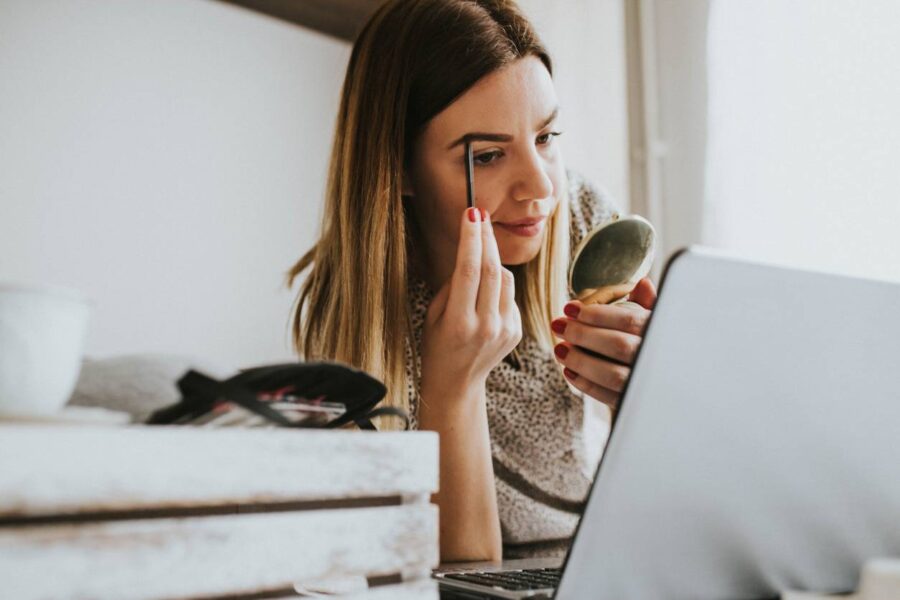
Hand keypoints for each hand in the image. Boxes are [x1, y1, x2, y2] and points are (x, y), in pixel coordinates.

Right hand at [420, 207, 521, 403]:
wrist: (456, 383)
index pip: (468, 271)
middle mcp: (484, 326)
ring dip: (491, 262)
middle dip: (486, 237)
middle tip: (479, 215)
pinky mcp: (516, 330)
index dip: (471, 238)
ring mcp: (504, 330)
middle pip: (491, 270)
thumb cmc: (437, 344)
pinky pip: (509, 294)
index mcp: (458, 322)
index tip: (471, 213)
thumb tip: (469, 252)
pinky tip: (483, 296)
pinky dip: (497, 286)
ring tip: (476, 261)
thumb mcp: (433, 315)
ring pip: (505, 278)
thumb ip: (452, 285)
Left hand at [550, 278, 656, 408]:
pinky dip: (587, 385)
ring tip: (559, 350)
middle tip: (558, 326)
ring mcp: (649, 385)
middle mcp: (658, 360)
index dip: (596, 313)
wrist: (676, 388)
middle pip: (619, 346)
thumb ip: (649, 305)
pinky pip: (610, 398)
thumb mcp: (660, 323)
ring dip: (581, 361)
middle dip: (583, 335)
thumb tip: (642, 283)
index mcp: (663, 333)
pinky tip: (570, 371)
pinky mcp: (637, 404)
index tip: (569, 308)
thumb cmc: (660, 346)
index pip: (630, 320)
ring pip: (614, 375)